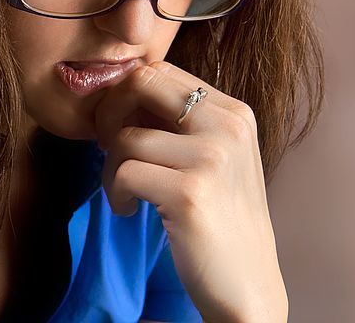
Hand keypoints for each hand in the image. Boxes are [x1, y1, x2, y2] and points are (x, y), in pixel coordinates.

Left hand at [94, 61, 287, 322]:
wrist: (248, 284)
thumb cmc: (221, 217)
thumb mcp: (214, 155)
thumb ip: (180, 122)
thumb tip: (122, 95)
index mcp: (234, 111)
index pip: (162, 70)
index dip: (128, 94)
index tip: (119, 126)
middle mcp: (228, 125)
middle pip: (142, 83)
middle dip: (109, 112)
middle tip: (107, 146)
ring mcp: (212, 157)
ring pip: (125, 137)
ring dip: (110, 168)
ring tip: (124, 192)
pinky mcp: (191, 192)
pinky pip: (125, 172)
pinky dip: (115, 192)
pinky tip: (130, 209)